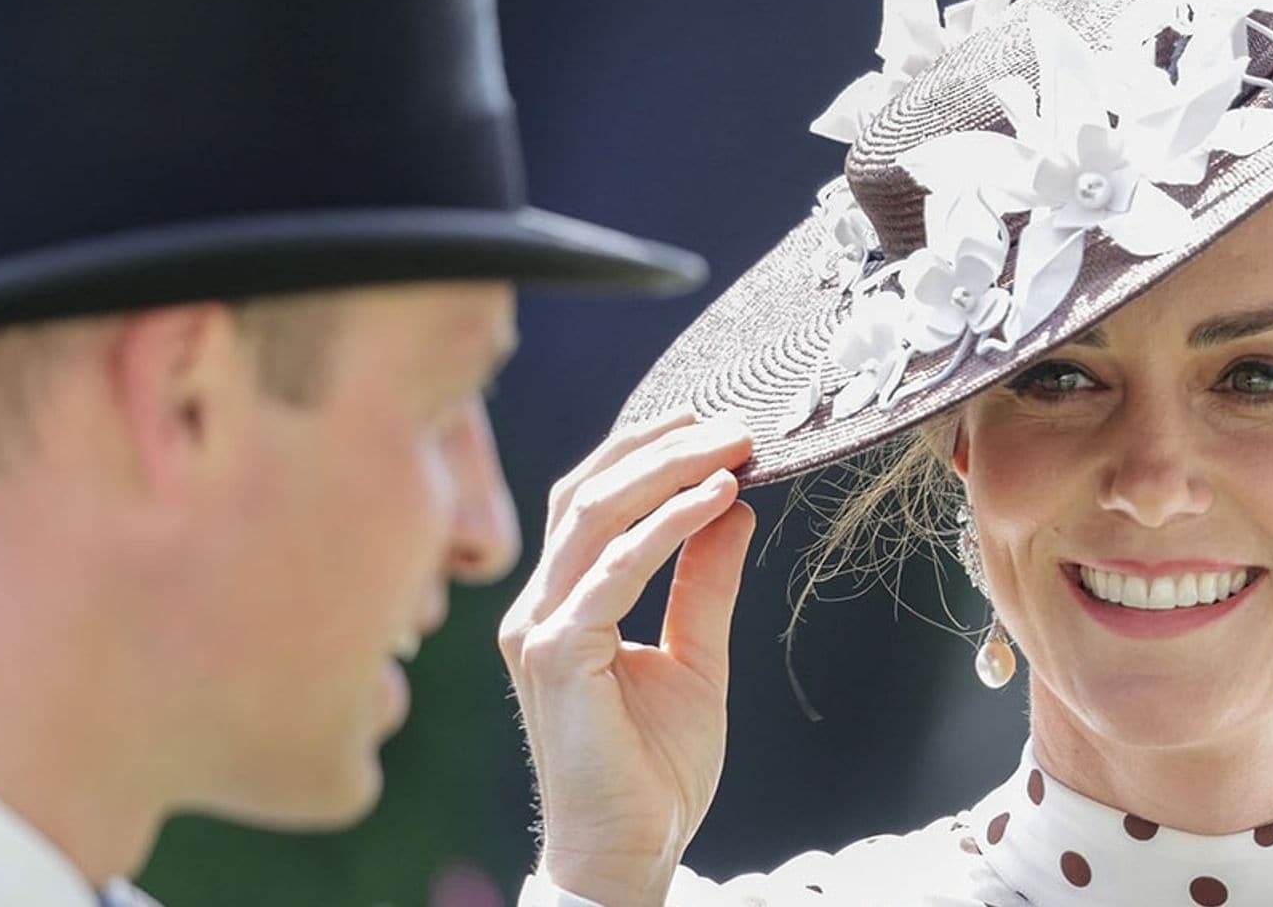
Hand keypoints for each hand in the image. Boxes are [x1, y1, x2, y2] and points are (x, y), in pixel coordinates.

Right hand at [501, 410, 755, 906]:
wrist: (630, 851)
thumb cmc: (654, 768)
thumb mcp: (696, 656)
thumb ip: (704, 583)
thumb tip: (734, 506)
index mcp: (561, 602)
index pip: (590, 499)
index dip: (646, 451)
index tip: (713, 423)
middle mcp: (538, 606)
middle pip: (588, 492)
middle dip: (661, 446)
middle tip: (734, 421)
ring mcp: (538, 628)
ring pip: (594, 516)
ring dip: (668, 470)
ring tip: (732, 446)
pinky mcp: (555, 655)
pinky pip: (613, 571)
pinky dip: (666, 527)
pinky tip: (715, 500)